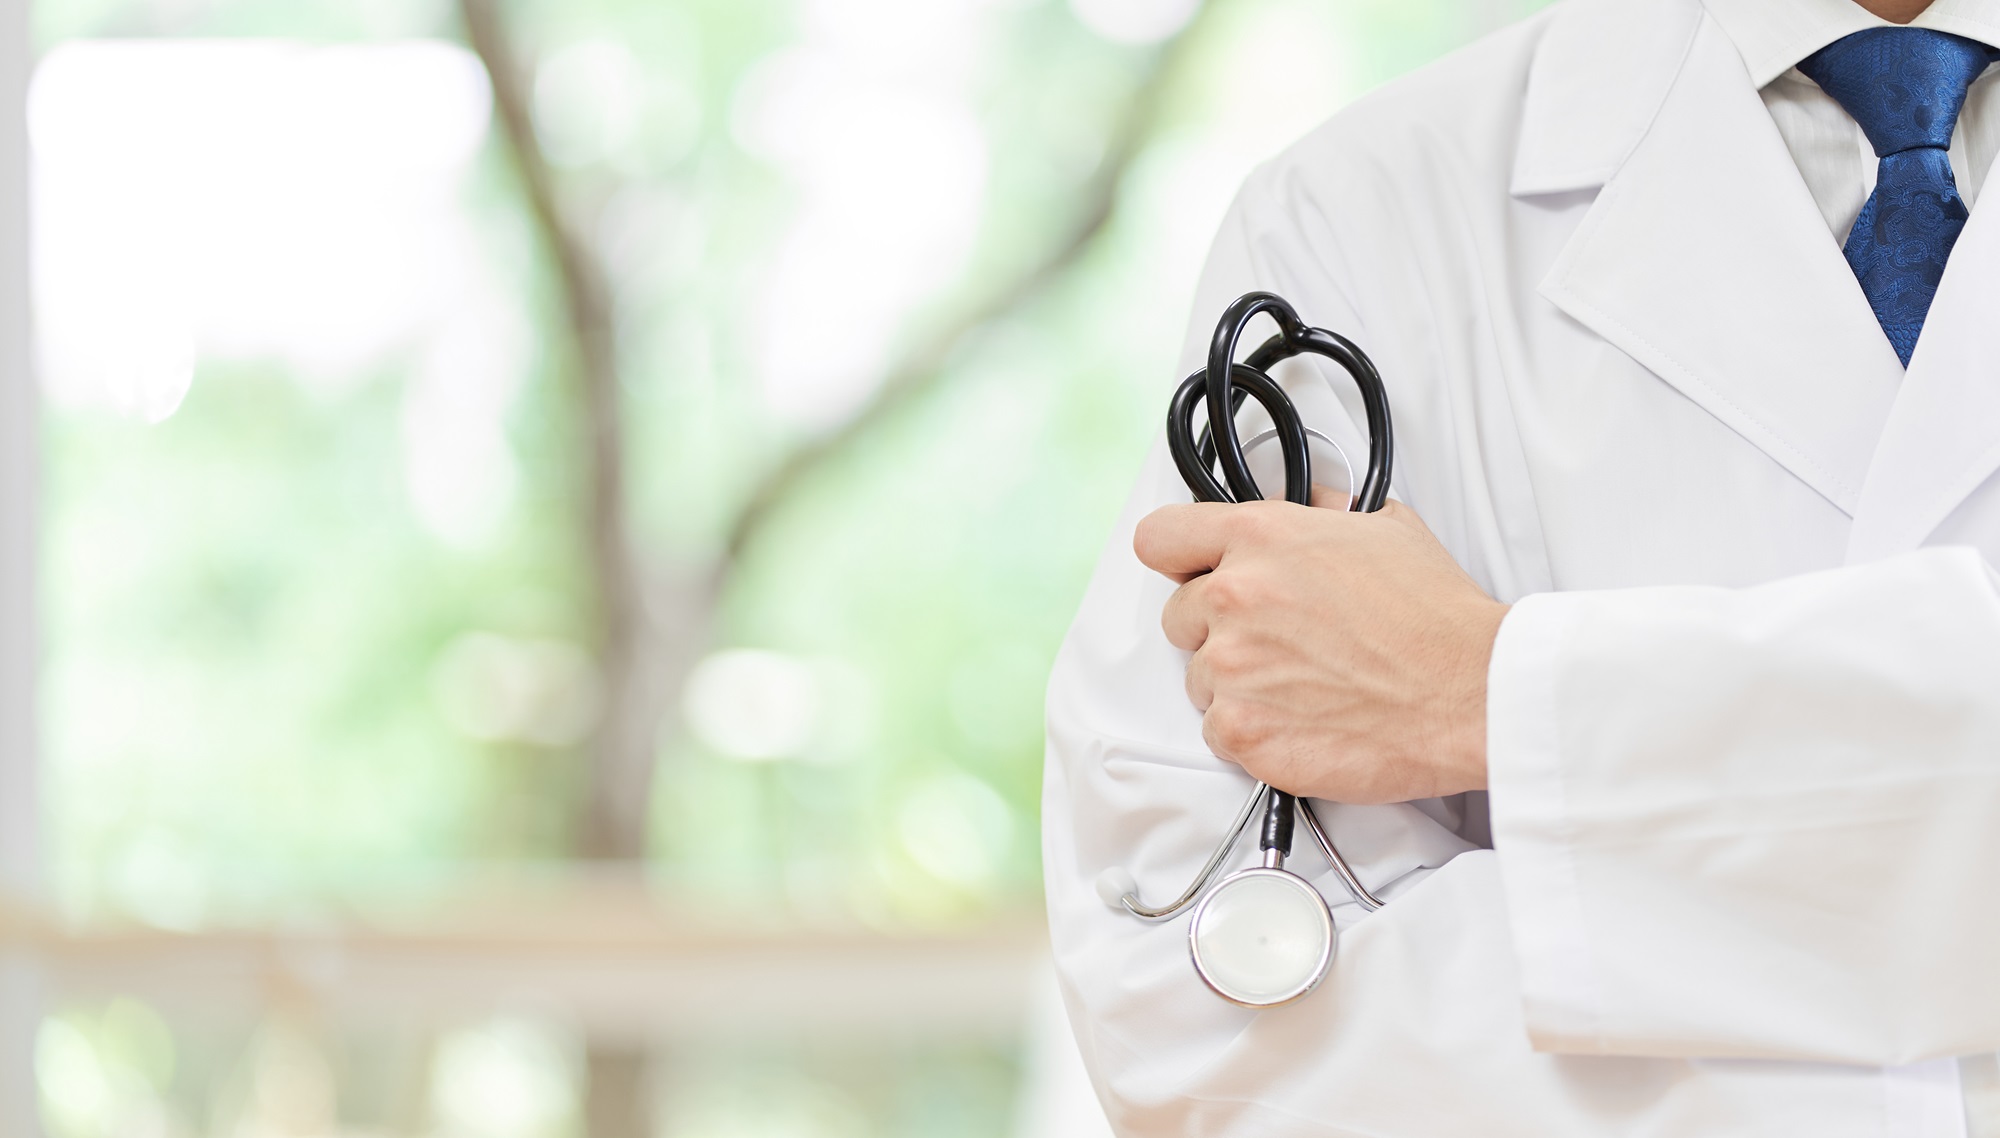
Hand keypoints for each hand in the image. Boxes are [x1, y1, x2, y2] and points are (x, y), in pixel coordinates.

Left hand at [1133, 488, 1506, 803]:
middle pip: (1180, 616)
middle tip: (1279, 642)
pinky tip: (1304, 720)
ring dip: (1238, 684)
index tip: (1191, 572)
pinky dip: (1252, 732)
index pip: (1161, 537)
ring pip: (1199, 678)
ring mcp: (1232, 667)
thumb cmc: (1436, 616)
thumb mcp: (1383, 526)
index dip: (1178, 558)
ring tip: (1305, 685)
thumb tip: (1300, 503)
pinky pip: (1217, 731)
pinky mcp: (1241, 731)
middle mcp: (1234, 597)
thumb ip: (1320, 510)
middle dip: (1220, 629)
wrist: (1471, 691)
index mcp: (1259, 538)